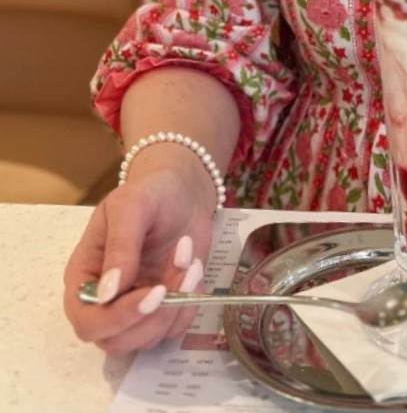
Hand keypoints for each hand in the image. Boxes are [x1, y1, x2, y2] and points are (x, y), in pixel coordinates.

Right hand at [63, 161, 215, 355]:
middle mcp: (104, 301)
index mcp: (85, 276)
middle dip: (155, 314)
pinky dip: (190, 306)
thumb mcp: (132, 207)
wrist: (183, 192)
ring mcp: (134, 308)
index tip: (154, 293)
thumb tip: (107, 294)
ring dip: (177, 306)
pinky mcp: (162, 310)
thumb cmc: (150, 193)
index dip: (117, 318)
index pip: (87, 320)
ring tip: (190, 262)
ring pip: (148, 339)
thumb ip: (120, 247)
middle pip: (116, 341)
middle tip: (184, 271)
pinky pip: (173, 330)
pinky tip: (194, 271)